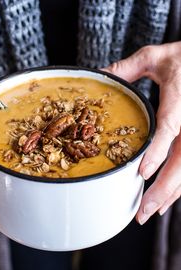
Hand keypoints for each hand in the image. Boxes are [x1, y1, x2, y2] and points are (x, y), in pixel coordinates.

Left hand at [104, 42, 180, 223]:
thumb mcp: (154, 57)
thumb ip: (126, 68)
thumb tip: (97, 76)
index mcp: (180, 97)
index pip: (171, 127)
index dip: (159, 151)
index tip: (142, 172)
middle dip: (165, 188)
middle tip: (144, 210)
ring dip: (172, 193)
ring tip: (151, 211)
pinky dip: (180, 185)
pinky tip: (167, 199)